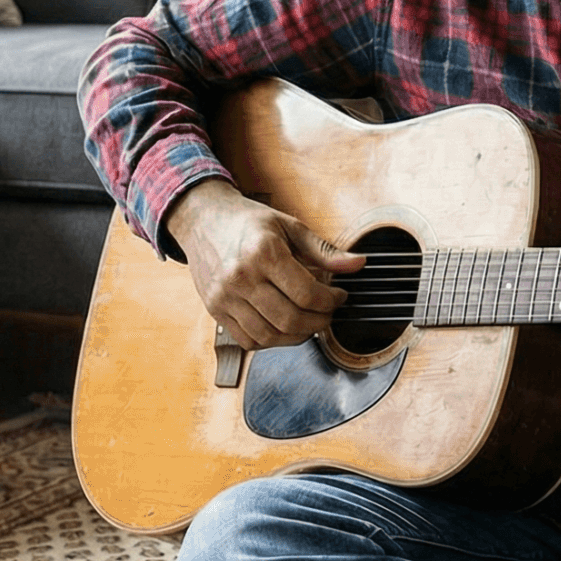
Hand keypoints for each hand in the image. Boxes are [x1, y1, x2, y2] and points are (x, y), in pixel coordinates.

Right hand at [164, 179, 366, 349]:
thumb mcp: (289, 226)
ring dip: (297, 335)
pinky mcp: (215, 310)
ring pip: (270, 335)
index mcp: (263, 253)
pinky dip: (271, 340)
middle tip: (328, 313)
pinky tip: (283, 326)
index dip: (331, 301)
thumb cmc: (247, 222)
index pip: (307, 294)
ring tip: (308, 321)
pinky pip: (248, 340)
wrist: (202, 220)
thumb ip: (324, 250)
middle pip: (290, 319)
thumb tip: (358, 264)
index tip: (339, 296)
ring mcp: (225, 297)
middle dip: (319, 322)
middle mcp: (241, 277)